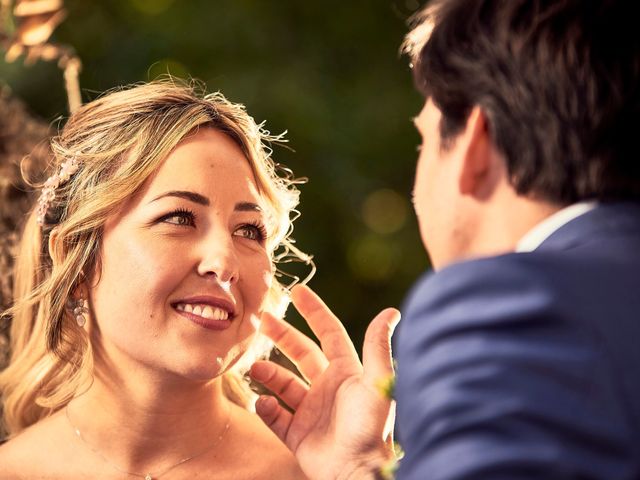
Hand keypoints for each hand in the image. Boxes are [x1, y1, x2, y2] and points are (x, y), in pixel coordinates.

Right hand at [250, 285, 399, 479]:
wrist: (357, 473)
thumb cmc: (371, 427)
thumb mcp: (377, 382)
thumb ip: (378, 346)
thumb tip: (392, 311)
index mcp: (346, 372)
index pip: (328, 333)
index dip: (314, 311)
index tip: (297, 291)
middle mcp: (328, 388)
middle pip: (300, 353)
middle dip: (281, 336)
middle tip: (260, 320)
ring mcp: (311, 411)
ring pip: (284, 384)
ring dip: (269, 373)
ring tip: (255, 367)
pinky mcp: (298, 435)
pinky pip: (275, 417)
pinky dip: (265, 409)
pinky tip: (261, 401)